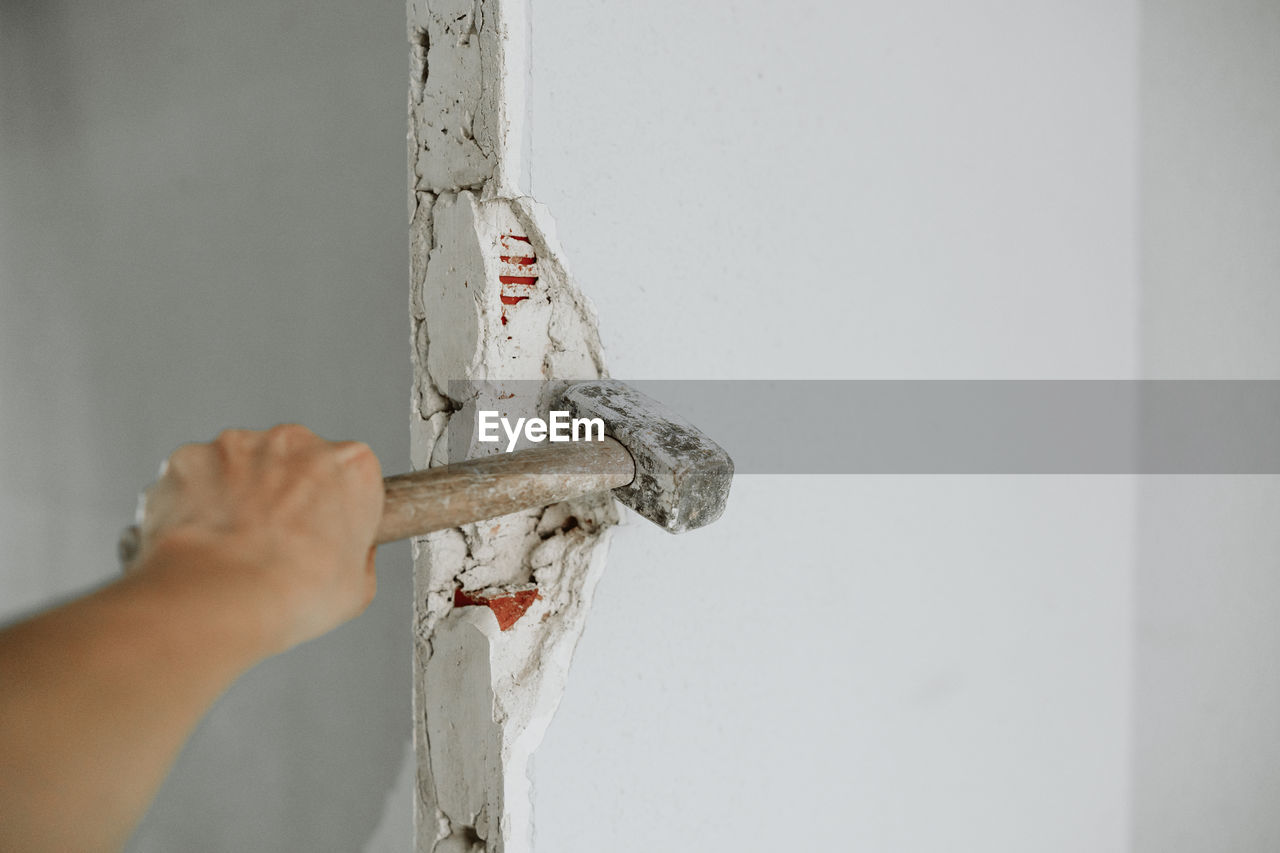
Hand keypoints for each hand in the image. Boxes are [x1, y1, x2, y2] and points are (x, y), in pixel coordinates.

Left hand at [136, 424, 383, 653]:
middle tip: (275, 542)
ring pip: (242, 465)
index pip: (350, 474)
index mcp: (352, 465)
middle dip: (285, 492)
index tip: (323, 531)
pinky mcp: (192, 457)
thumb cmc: (294, 592)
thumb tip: (341, 556)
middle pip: (295, 460)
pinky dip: (195, 501)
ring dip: (239, 494)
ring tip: (232, 545)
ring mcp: (240, 445)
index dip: (335, 506)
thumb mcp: (357, 586)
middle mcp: (298, 441)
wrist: (223, 597)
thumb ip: (355, 554)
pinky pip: (196, 476)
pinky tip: (200, 538)